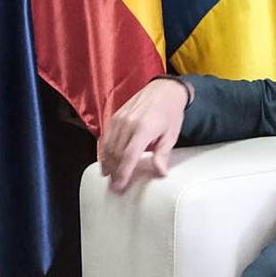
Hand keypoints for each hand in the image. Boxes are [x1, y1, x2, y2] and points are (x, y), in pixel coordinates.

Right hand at [98, 78, 188, 193]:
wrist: (164, 89)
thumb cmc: (170, 113)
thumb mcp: (171, 135)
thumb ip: (162, 154)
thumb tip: (160, 173)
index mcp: (143, 128)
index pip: (128, 156)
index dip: (122, 174)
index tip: (119, 187)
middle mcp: (128, 123)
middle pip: (115, 154)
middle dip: (114, 172)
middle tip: (115, 187)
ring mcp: (119, 119)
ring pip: (107, 146)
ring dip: (107, 163)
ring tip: (109, 177)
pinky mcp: (115, 116)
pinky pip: (106, 137)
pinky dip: (104, 151)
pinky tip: (106, 161)